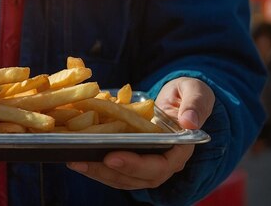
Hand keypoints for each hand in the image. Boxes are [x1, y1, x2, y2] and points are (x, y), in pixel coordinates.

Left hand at [67, 77, 214, 189]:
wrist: (180, 99)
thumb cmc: (189, 94)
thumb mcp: (196, 92)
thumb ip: (195, 104)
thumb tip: (189, 122)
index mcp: (180, 150)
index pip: (158, 166)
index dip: (135, 164)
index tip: (112, 156)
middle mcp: (164, 162)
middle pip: (136, 177)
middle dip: (108, 171)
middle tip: (82, 160)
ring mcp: (148, 164)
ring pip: (122, 177)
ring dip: (97, 172)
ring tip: (74, 162)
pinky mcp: (134, 159)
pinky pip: (115, 169)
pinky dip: (97, 166)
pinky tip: (77, 158)